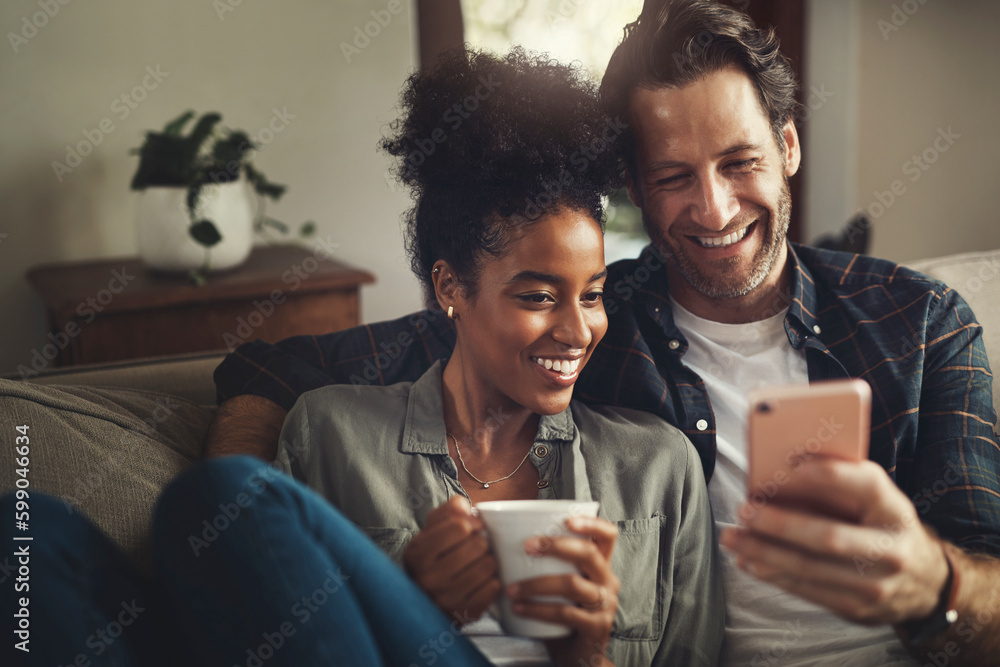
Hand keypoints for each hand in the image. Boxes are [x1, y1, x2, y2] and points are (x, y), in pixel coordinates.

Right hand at [403, 495, 500, 622]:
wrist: (426, 600)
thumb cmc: (433, 558)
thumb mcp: (432, 531)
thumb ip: (447, 511)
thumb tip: (464, 506)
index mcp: (417, 552)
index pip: (459, 527)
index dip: (472, 523)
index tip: (473, 527)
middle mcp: (428, 577)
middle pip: (477, 545)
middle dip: (481, 542)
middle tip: (476, 547)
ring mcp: (446, 598)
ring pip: (488, 566)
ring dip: (489, 560)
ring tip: (480, 561)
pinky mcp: (464, 613)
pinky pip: (493, 588)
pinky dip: (493, 580)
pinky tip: (482, 579)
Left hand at [507, 516, 619, 666]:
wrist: (578, 657)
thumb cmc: (563, 616)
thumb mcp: (559, 586)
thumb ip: (544, 565)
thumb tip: (500, 542)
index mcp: (600, 566)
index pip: (607, 535)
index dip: (591, 523)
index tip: (566, 519)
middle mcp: (607, 581)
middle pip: (589, 553)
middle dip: (556, 545)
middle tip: (528, 546)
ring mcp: (605, 604)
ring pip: (572, 583)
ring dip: (537, 583)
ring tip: (512, 588)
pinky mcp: (596, 626)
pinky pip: (565, 613)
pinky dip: (538, 609)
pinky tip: (519, 608)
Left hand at [720, 458, 948, 624]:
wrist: (926, 583)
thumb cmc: (884, 527)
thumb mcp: (879, 502)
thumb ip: (844, 486)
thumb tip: (785, 470)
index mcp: (896, 512)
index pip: (870, 487)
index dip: (834, 475)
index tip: (796, 463)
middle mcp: (891, 550)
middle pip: (828, 536)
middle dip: (780, 524)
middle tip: (744, 510)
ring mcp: (876, 585)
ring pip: (809, 568)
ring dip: (763, 552)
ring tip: (732, 537)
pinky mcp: (857, 608)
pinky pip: (807, 590)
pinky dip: (772, 574)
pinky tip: (748, 561)